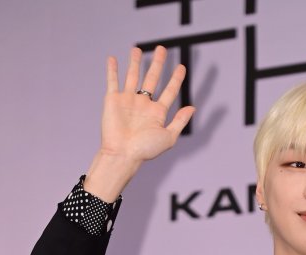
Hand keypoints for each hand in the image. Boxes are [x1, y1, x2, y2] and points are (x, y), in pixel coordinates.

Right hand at [99, 45, 194, 165]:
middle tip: (162, 49)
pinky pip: (112, 81)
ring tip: (137, 49)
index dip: (176, 79)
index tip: (181, 67)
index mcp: (157, 112)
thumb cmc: (145, 150)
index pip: (169, 91)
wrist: (122, 154)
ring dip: (135, 62)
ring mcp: (128, 101)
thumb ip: (180, 121)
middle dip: (158, 64)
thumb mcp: (168, 137)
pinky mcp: (113, 100)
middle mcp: (143, 104)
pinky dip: (112, 70)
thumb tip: (193, 107)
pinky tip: (113, 59)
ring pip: (132, 76)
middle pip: (152, 78)